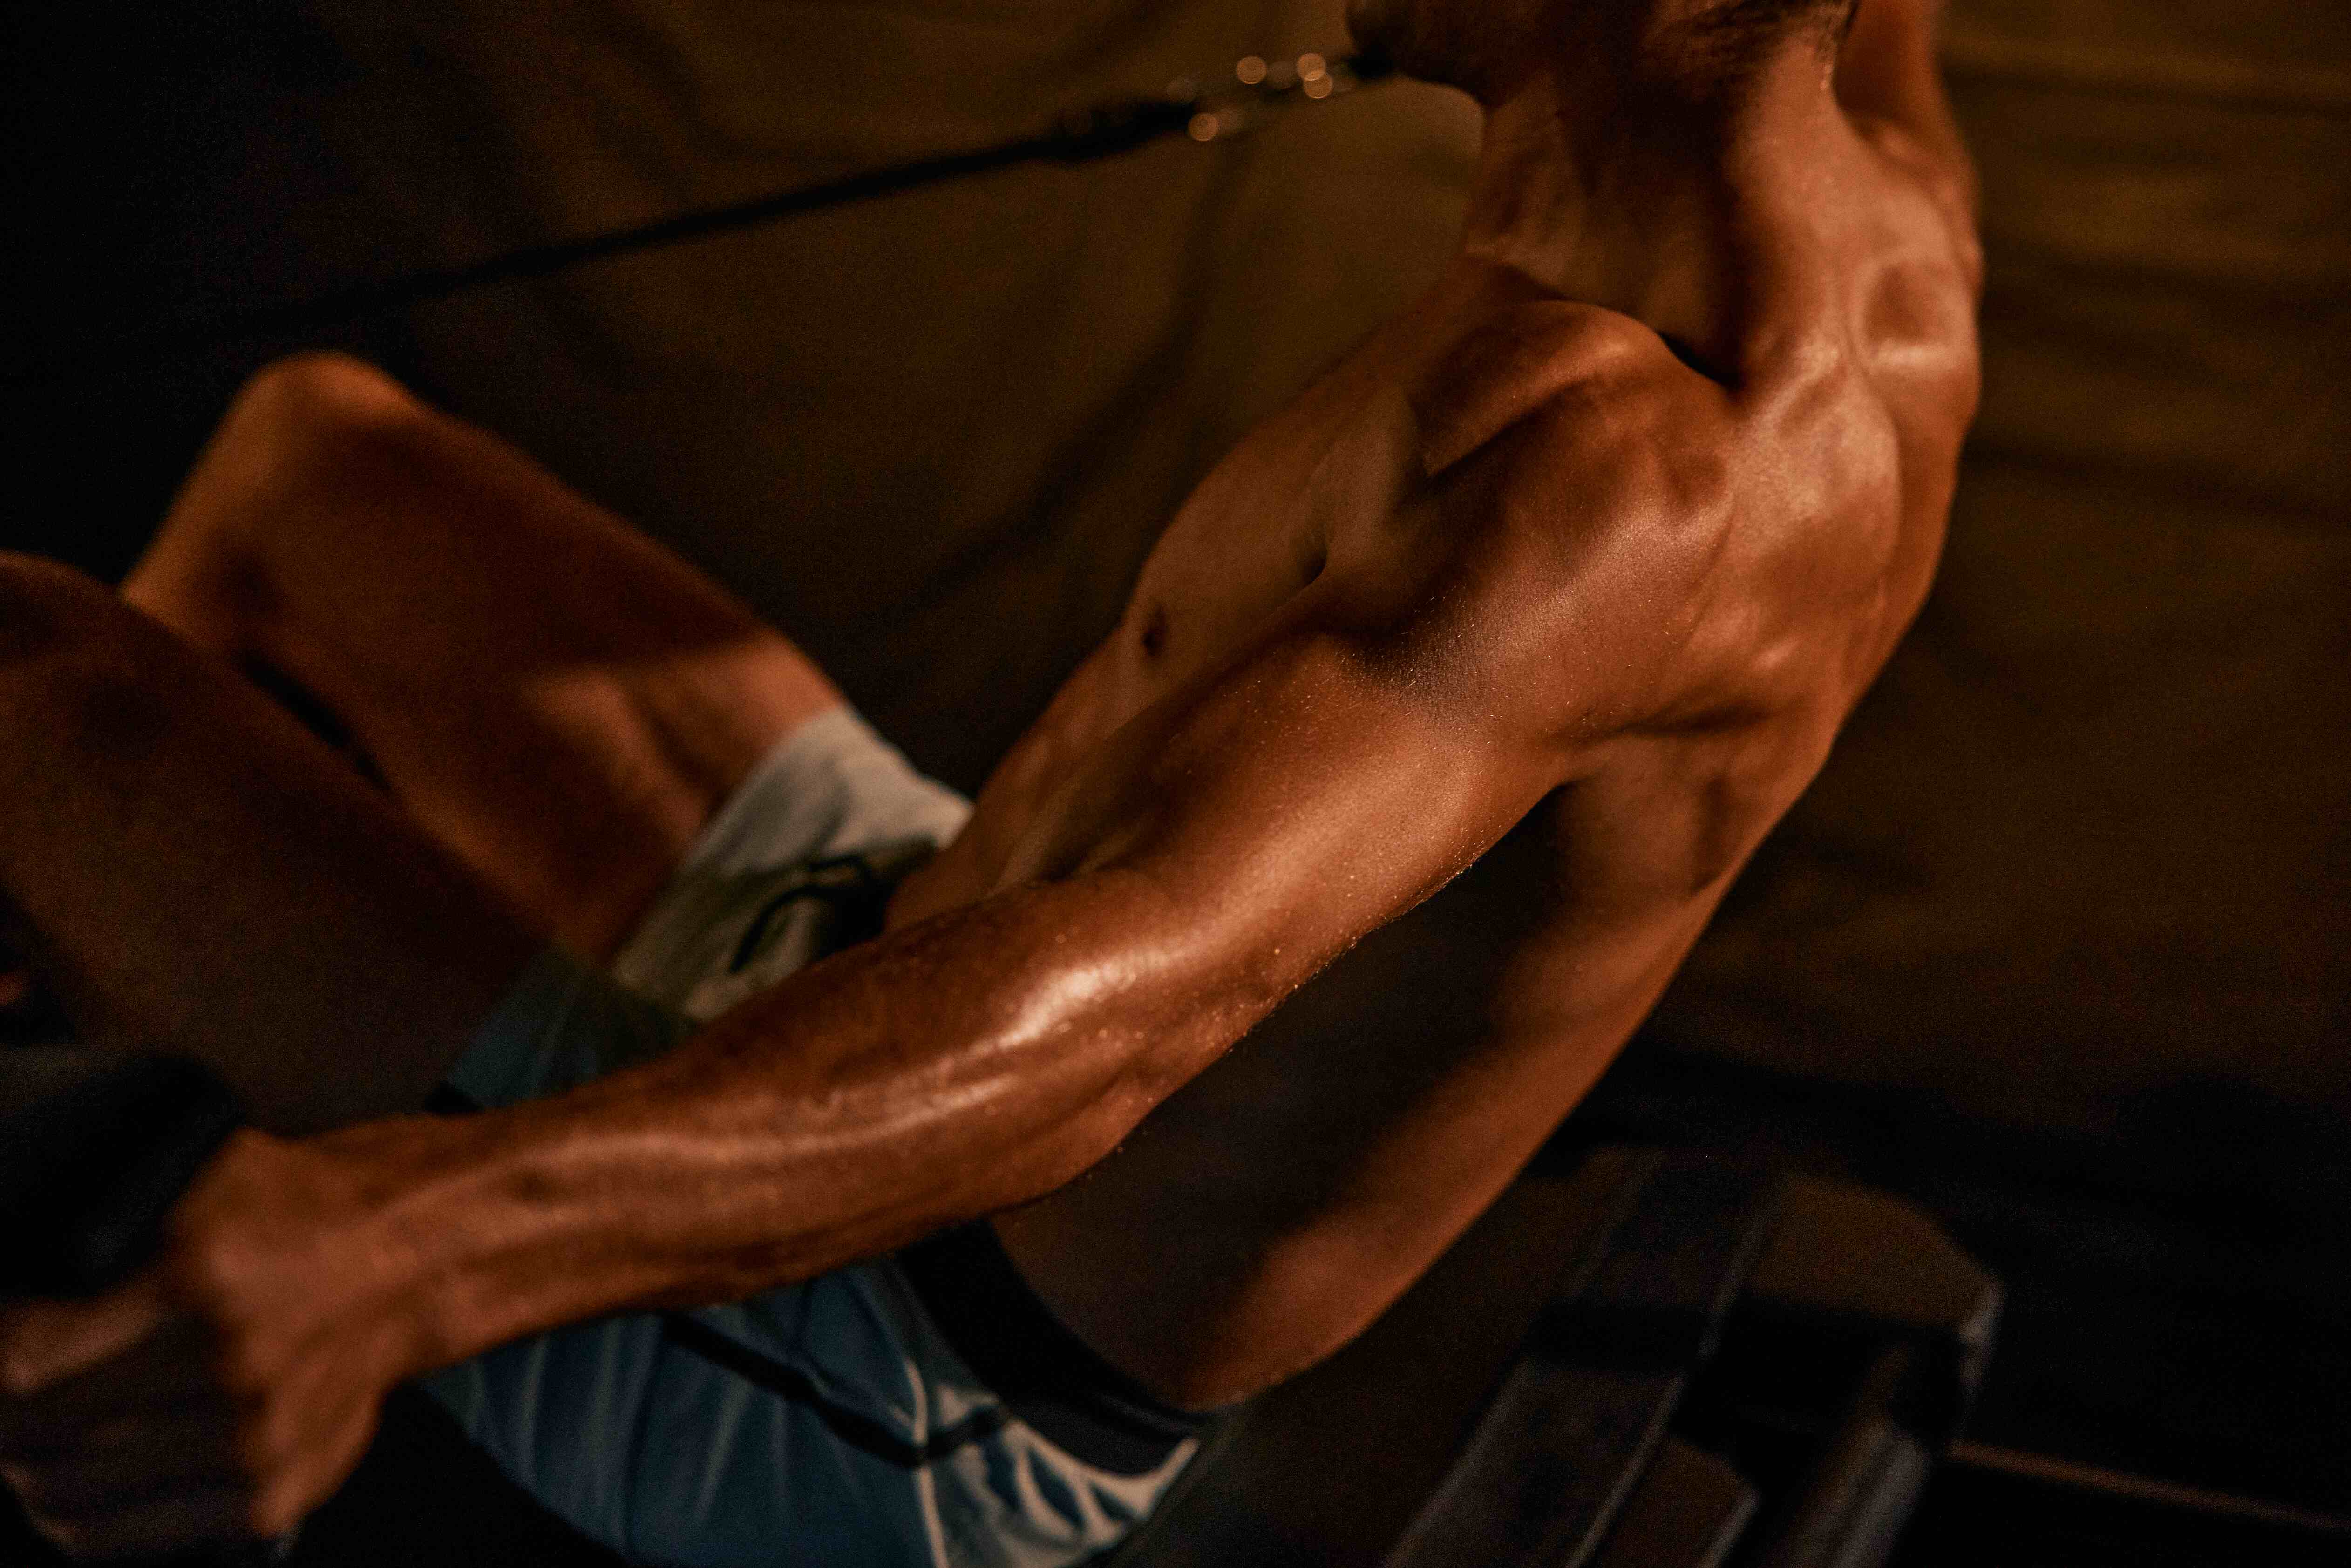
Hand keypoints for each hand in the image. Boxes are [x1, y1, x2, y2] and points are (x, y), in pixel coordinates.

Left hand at [0, 1131, 422, 1558]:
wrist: (406, 1262)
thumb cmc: (290, 1212)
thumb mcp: (189, 1175)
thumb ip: (91, 1224)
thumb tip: (2, 1287)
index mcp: (202, 1275)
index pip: (17, 1364)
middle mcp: (230, 1368)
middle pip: (29, 1438)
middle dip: (0, 1414)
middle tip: (10, 1384)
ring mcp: (253, 1443)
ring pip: (60, 1499)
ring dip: (31, 1465)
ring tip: (47, 1422)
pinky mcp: (269, 1498)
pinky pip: (113, 1539)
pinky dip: (80, 1510)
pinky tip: (90, 1463)